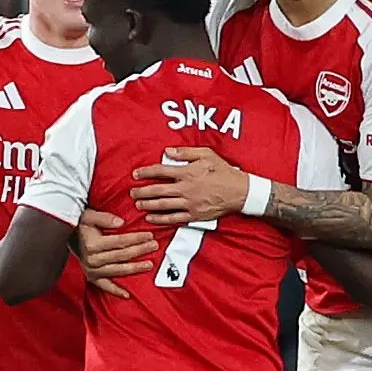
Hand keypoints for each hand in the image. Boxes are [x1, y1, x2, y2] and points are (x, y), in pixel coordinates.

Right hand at [73, 208, 154, 298]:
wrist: (66, 236)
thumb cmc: (80, 225)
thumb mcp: (90, 215)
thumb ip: (104, 218)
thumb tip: (121, 222)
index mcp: (93, 245)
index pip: (120, 242)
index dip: (136, 238)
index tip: (149, 235)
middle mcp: (92, 259)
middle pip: (122, 256)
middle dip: (140, 250)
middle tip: (154, 246)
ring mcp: (92, 270)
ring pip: (118, 270)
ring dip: (134, 268)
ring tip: (148, 265)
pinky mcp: (92, 277)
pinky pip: (105, 286)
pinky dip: (116, 291)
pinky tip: (127, 294)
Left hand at [130, 147, 248, 224]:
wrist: (239, 192)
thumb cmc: (223, 171)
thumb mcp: (207, 154)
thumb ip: (186, 152)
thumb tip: (168, 151)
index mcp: (187, 172)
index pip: (160, 171)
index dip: (145, 172)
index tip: (135, 174)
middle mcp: (185, 188)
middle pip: (157, 190)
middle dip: (141, 191)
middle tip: (132, 192)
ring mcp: (189, 203)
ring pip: (162, 205)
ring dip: (147, 204)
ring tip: (138, 203)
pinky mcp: (193, 215)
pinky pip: (173, 218)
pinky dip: (159, 219)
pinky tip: (150, 218)